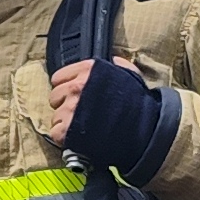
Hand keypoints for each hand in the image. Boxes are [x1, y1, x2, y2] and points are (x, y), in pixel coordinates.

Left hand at [50, 57, 174, 174]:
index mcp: (88, 70)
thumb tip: (114, 61)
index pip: (58, 77)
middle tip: (80, 113)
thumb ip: (120, 67)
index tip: (76, 95)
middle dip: (65, 105)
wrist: (145, 130)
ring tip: (84, 127)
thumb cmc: (139, 105)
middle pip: (54, 97)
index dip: (66, 87)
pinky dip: (65, 138)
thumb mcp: (131, 77)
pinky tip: (79, 138)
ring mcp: (71, 108)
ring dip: (66, 122)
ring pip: (56, 115)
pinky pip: (56, 132)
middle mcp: (76, 87)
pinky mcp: (68, 130)